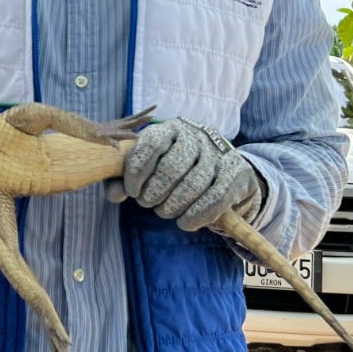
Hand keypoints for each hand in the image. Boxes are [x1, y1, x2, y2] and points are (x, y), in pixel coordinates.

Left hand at [108, 119, 265, 231]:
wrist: (219, 169)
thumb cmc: (174, 169)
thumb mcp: (146, 170)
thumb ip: (124, 180)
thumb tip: (115, 194)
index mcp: (170, 128)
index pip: (150, 144)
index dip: (137, 171)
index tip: (132, 192)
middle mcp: (196, 136)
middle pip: (173, 167)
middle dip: (156, 192)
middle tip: (148, 204)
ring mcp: (218, 152)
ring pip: (195, 183)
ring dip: (175, 205)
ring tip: (165, 212)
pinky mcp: (236, 171)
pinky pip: (216, 197)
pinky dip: (197, 214)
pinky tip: (185, 222)